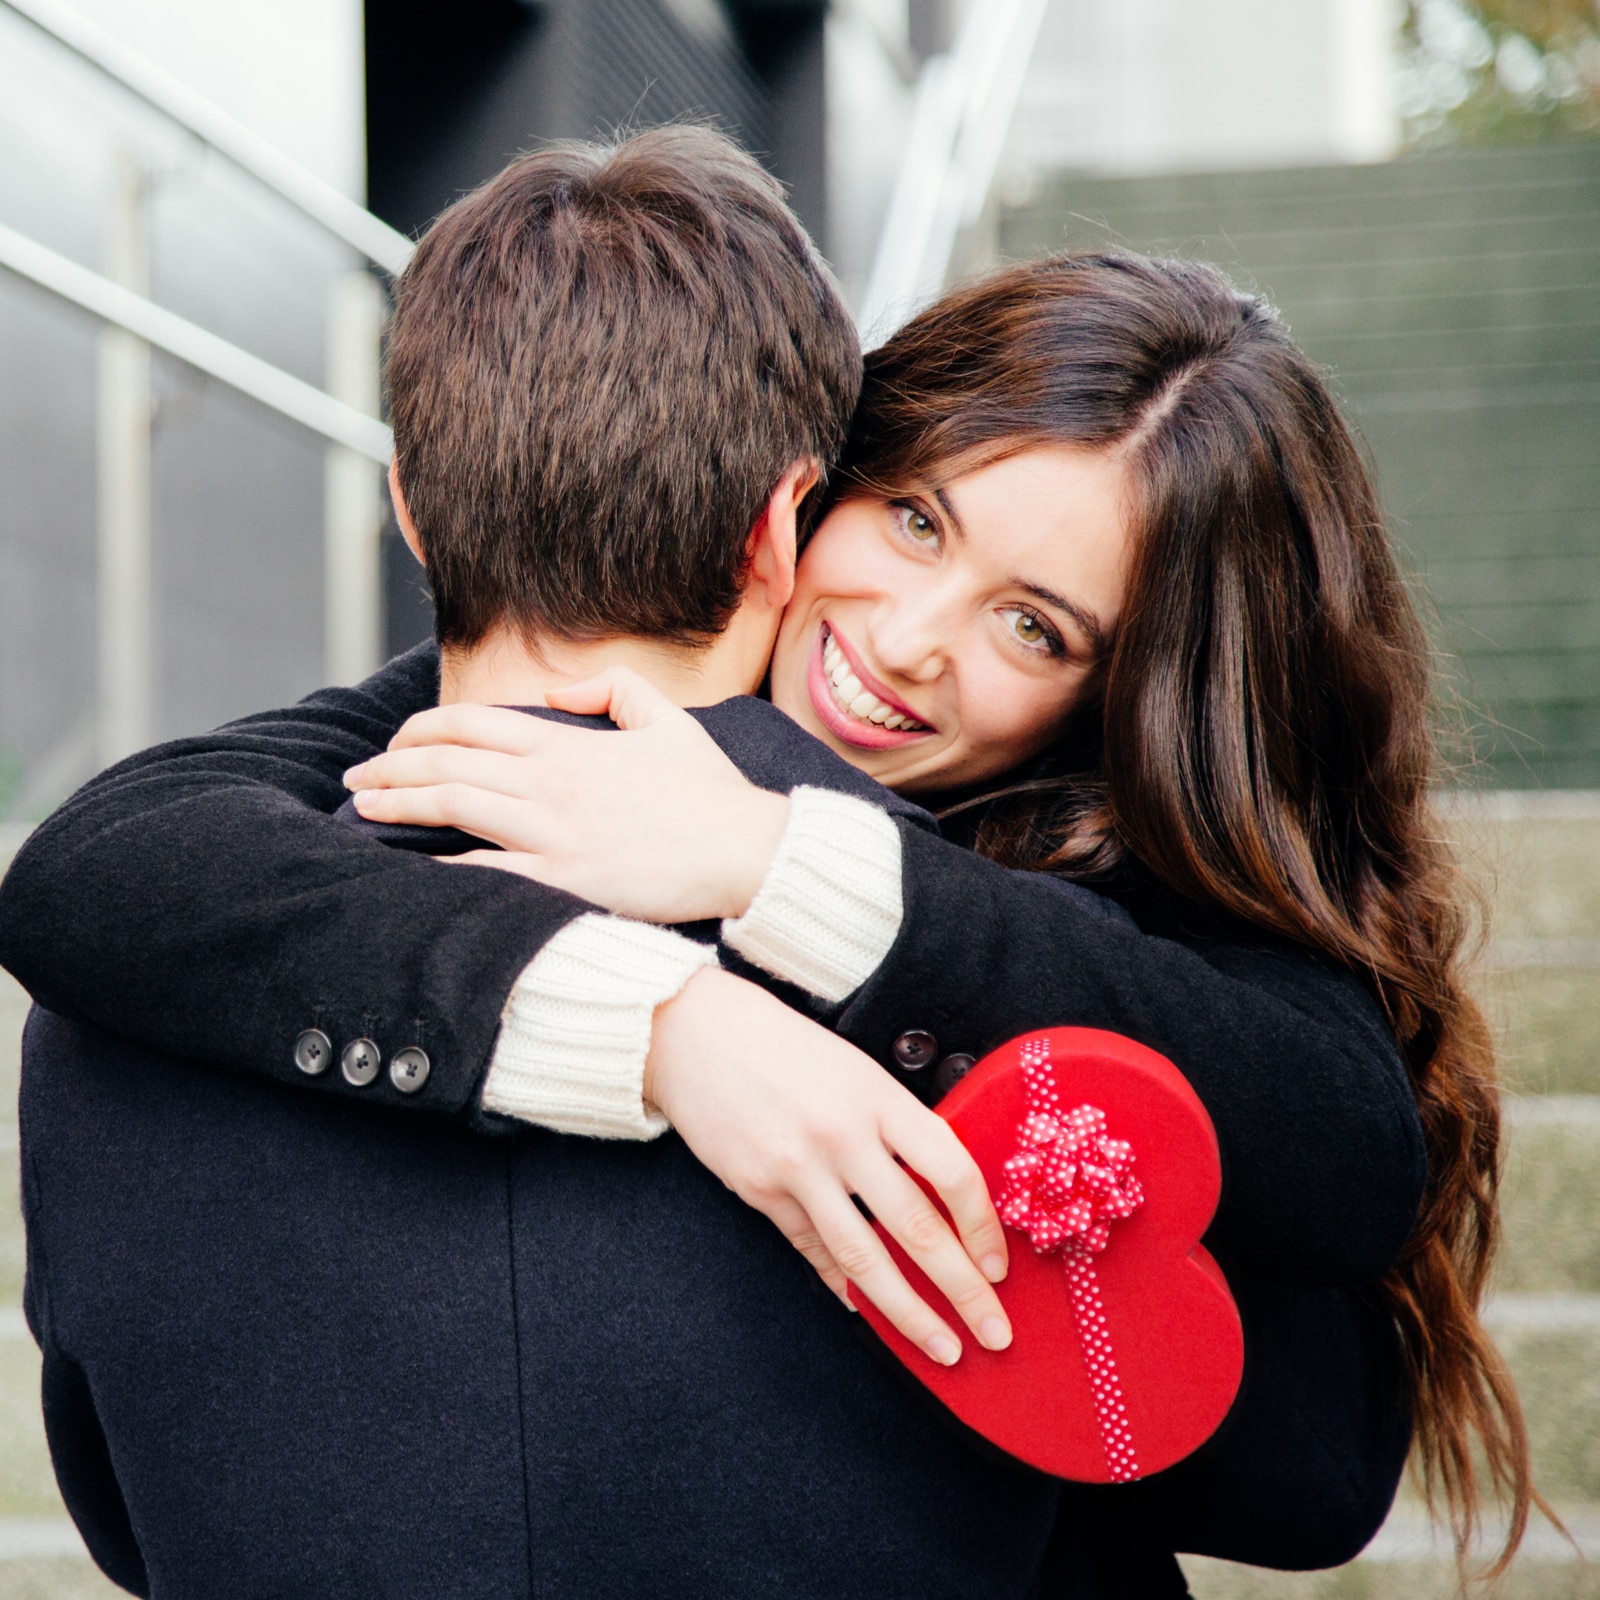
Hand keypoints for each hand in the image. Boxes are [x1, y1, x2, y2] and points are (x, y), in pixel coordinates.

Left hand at [342, 669, 789, 922]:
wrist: (745, 849)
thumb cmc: (710, 792)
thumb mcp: (667, 718)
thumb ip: (609, 689)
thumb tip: (557, 692)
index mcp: (568, 743)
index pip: (471, 722)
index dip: (420, 729)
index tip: (395, 742)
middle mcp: (549, 782)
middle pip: (446, 762)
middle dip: (390, 766)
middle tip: (356, 779)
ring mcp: (552, 832)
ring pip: (452, 806)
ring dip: (397, 804)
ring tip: (362, 808)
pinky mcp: (562, 880)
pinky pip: (484, 871)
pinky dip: (439, 866)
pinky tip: (406, 866)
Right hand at [646, 966, 1012, 1365]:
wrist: (698, 1034)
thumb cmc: (787, 1048)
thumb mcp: (858, 1071)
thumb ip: (898, 1126)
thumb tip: (943, 1191)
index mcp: (878, 1098)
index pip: (951, 1171)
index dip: (983, 1226)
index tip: (998, 1264)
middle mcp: (842, 1136)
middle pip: (917, 1228)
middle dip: (963, 1290)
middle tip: (993, 1332)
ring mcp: (797, 1168)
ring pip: (865, 1258)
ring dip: (908, 1313)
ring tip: (940, 1346)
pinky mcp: (758, 1191)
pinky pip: (813, 1251)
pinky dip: (845, 1286)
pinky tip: (869, 1310)